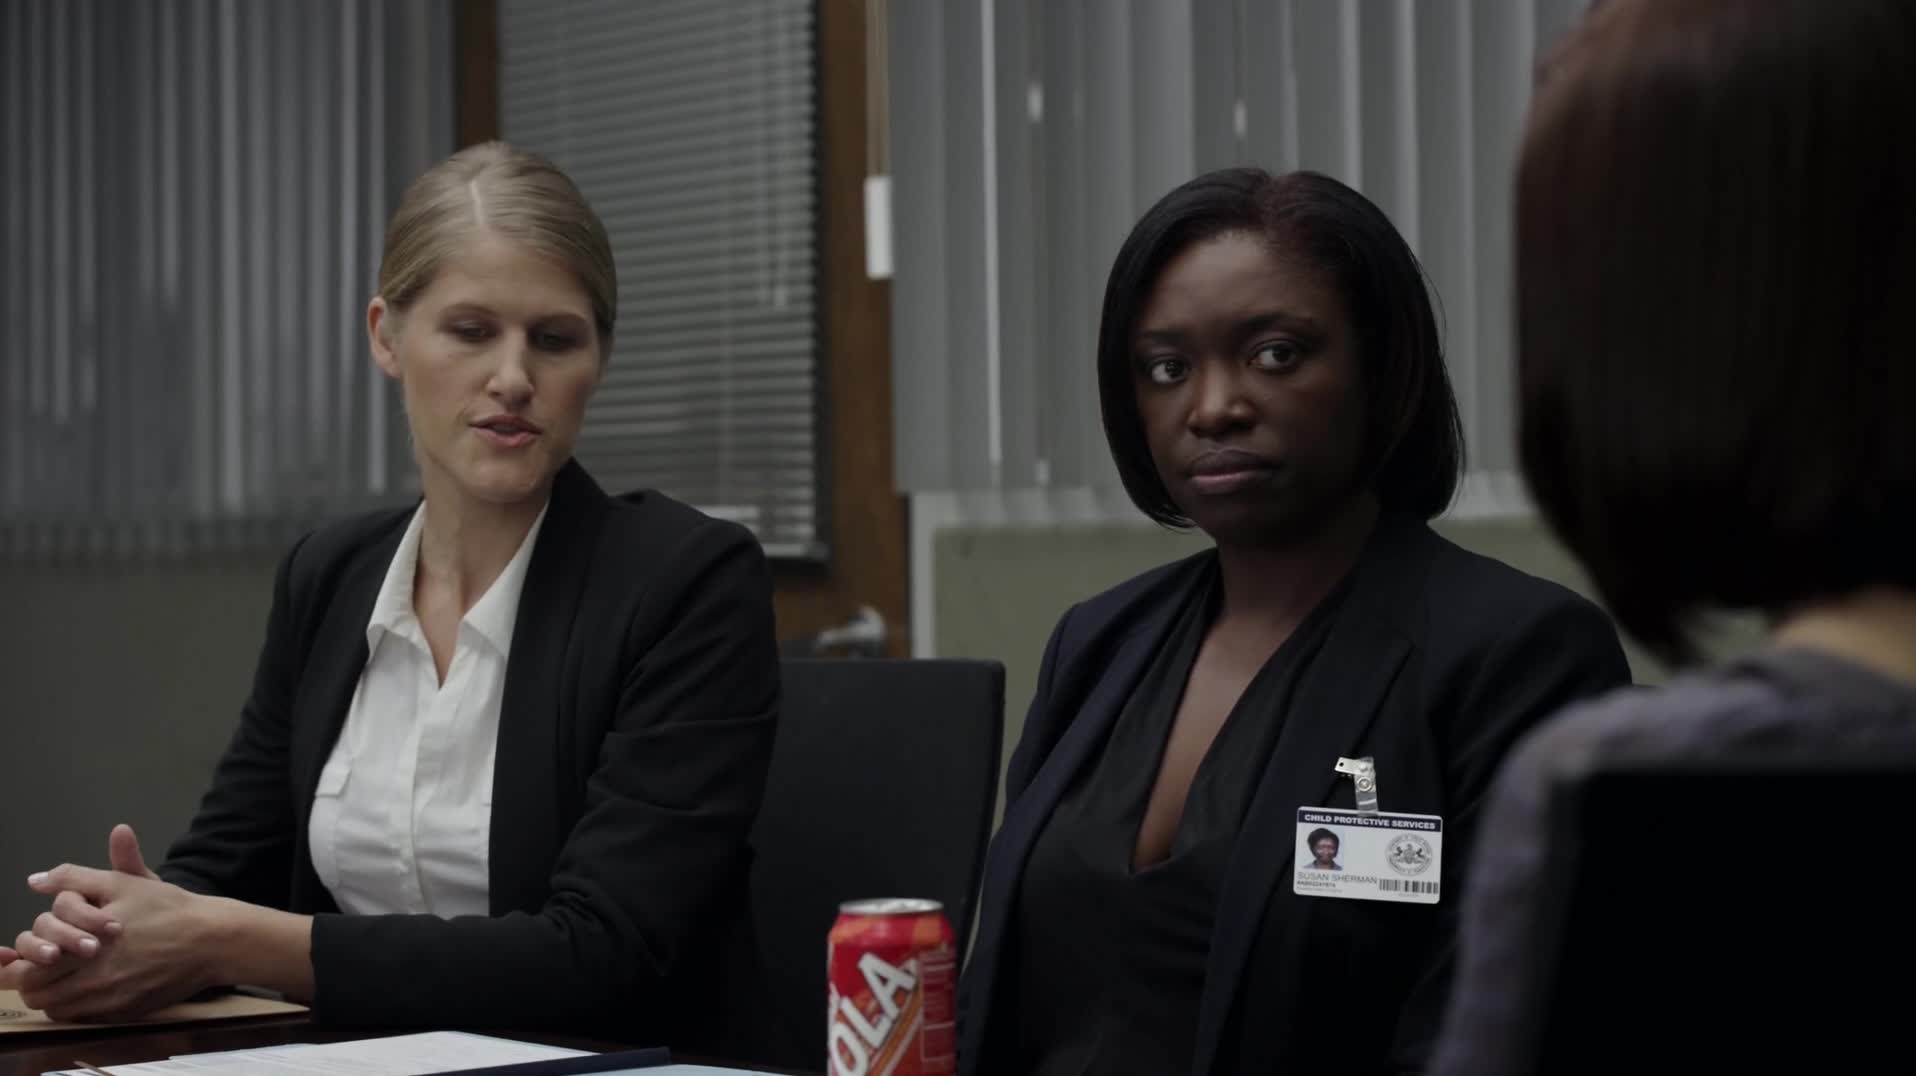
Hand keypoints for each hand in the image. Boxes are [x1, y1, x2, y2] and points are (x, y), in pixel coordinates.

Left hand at [1, 827, 216, 1021]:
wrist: (212, 940)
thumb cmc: (169, 908)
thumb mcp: (121, 882)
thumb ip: (73, 878)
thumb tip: (36, 881)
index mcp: (87, 948)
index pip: (29, 968)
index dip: (25, 958)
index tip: (39, 948)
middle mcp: (94, 982)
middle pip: (37, 993)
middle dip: (36, 975)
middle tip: (50, 958)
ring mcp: (109, 1003)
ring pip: (56, 1009)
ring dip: (55, 991)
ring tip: (71, 971)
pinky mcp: (124, 1015)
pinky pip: (82, 1018)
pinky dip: (79, 1003)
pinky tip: (95, 982)